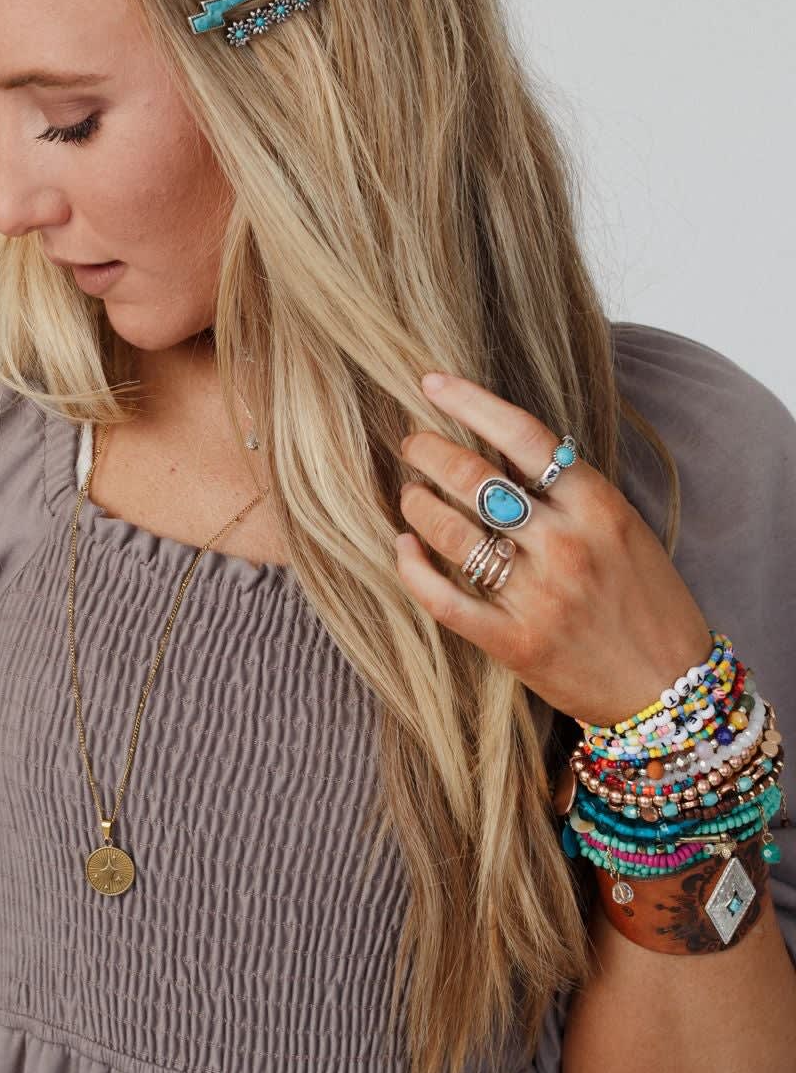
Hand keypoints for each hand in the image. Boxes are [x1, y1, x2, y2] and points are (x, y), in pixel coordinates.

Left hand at [394, 371, 712, 726]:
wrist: (670, 689)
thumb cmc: (647, 602)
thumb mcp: (625, 529)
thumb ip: (573, 492)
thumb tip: (507, 447)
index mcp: (598, 507)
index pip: (523, 435)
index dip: (469, 401)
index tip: (431, 383)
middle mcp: (565, 544)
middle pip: (474, 477)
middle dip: (428, 451)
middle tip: (412, 444)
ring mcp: (537, 595)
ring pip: (451, 532)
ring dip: (417, 504)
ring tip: (409, 494)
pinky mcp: (513, 642)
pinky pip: (443, 598)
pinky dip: (412, 568)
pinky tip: (402, 547)